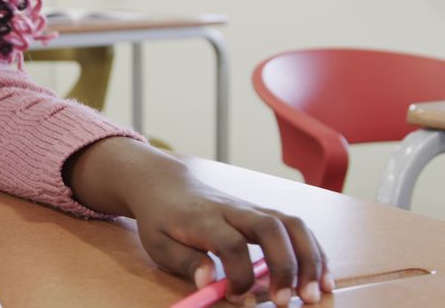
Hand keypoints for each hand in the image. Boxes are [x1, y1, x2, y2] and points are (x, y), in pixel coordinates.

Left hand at [132, 176, 331, 305]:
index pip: (230, 243)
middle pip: (270, 228)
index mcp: (203, 218)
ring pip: (291, 224)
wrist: (167, 184)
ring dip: (309, 259)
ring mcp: (253, 209)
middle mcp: (233, 210)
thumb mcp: (158, 242)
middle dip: (285, 266)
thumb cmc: (162, 218)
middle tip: (286, 302)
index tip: (236, 297)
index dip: (238, 274)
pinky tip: (322, 280)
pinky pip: (298, 228)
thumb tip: (208, 282)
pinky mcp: (265, 213)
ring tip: (314, 294)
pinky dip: (315, 252)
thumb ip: (185, 261)